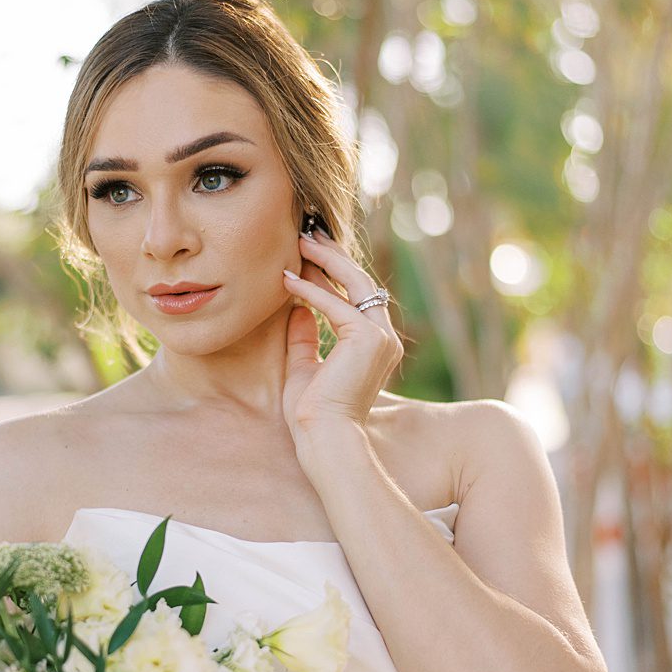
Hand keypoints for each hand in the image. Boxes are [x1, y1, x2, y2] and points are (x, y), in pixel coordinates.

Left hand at [280, 230, 404, 442]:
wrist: (324, 438)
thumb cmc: (312, 413)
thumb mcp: (304, 367)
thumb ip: (304, 338)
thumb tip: (296, 311)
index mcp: (374, 345)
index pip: (357, 297)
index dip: (334, 272)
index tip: (309, 253)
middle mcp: (384, 338)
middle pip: (362, 283)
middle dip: (333, 256)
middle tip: (308, 233)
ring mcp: (380, 338)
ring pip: (355, 285)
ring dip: (325, 261)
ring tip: (300, 241)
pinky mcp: (367, 340)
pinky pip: (335, 305)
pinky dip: (310, 290)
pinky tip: (287, 279)